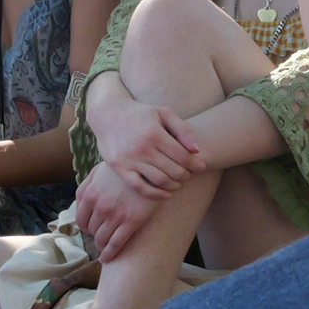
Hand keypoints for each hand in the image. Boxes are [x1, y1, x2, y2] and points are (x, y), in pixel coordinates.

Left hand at [76, 160, 162, 262]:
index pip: (81, 219)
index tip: (90, 229)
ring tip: (104, 248)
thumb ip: (87, 186)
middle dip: (95, 234)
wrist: (149, 168)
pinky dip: (109, 254)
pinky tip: (107, 259)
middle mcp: (99, 206)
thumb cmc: (123, 169)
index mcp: (89, 194)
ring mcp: (115, 215)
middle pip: (92, 230)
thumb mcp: (99, 171)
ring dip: (101, 246)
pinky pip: (116, 244)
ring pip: (102, 239)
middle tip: (101, 235)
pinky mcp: (131, 222)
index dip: (85, 227)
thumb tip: (81, 202)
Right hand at [89, 98, 203, 197]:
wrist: (107, 114)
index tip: (200, 167)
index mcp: (154, 133)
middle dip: (186, 175)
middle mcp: (142, 148)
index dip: (196, 164)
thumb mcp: (163, 113)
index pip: (183, 157)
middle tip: (188, 174)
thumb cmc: (140, 114)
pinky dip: (156, 194)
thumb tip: (196, 151)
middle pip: (174, 171)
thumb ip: (183, 130)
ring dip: (175, 185)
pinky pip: (140, 187)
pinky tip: (165, 194)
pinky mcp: (119, 168)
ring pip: (160, 181)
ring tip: (178, 182)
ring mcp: (130, 159)